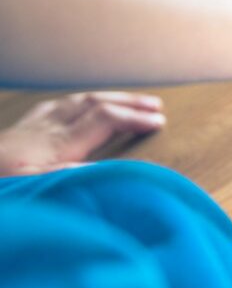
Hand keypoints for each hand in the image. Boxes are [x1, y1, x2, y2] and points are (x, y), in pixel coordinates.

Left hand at [0, 92, 164, 176]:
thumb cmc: (0, 185)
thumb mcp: (34, 188)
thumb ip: (71, 176)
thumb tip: (109, 168)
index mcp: (55, 146)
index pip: (105, 120)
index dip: (135, 118)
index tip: (160, 123)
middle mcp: (45, 130)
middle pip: (95, 104)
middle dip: (128, 102)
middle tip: (157, 105)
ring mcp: (30, 128)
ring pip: (76, 102)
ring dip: (107, 98)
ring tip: (129, 101)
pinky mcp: (17, 132)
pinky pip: (53, 108)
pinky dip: (77, 103)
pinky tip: (78, 106)